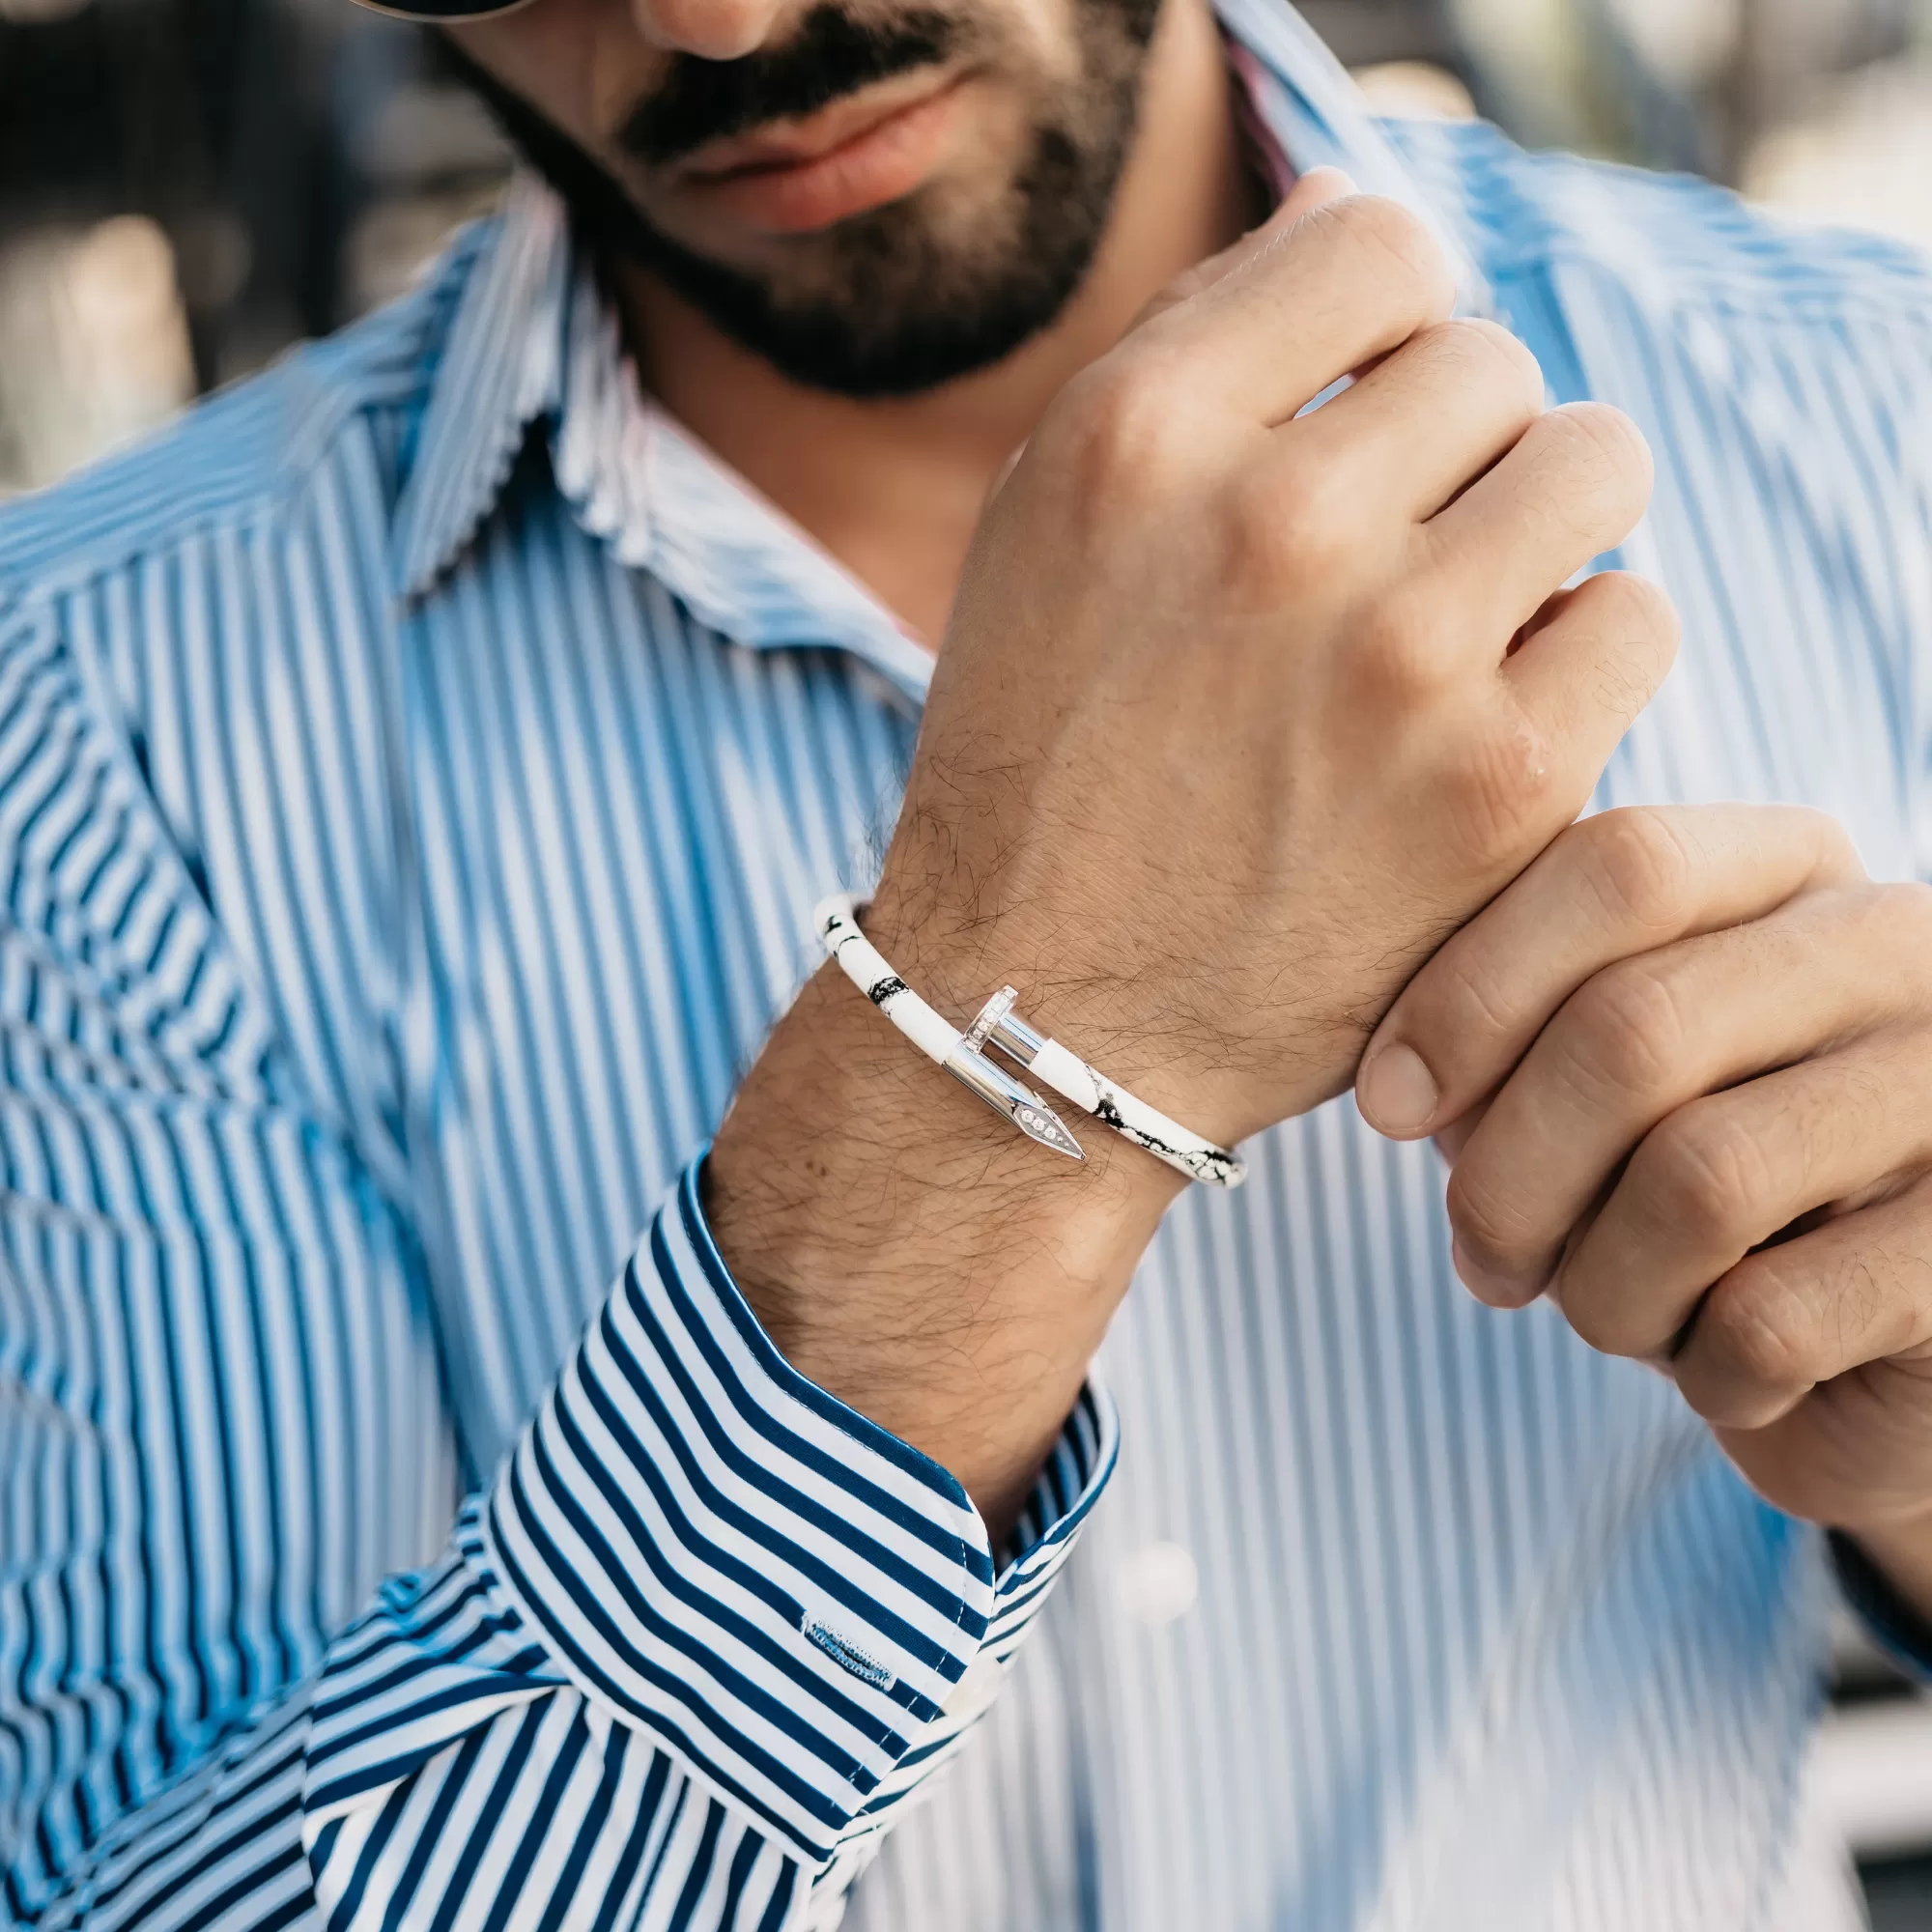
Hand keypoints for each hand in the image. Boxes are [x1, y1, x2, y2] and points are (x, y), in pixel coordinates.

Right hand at [874, 185, 1672, 1149]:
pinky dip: (1580, 652)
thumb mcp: (1047, 525)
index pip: (1373, 243)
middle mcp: (1272, 526)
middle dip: (1454, 441)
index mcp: (1140, 437)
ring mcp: (1396, 657)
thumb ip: (1193, 355)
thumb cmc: (1040, 758)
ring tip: (1467, 607)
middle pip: (1492, 359)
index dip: (1389, 313)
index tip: (1371, 394)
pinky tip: (1496, 705)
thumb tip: (1352, 224)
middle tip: (1399, 542)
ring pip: (1594, 464)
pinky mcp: (1496, 785)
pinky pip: (1635, 619)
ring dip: (1542, 525)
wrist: (1042, 1007)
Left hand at [1356, 803, 1931, 1558]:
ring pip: (1699, 1180)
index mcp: (1794, 873)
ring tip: (1611, 1314)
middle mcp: (1899, 951)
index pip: (1621, 869)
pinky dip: (1702, 1368)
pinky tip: (1719, 1367)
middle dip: (1512, 1175)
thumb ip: (1517, 1037)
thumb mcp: (1607, 1079)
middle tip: (1488, 1258)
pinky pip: (1770, 1318)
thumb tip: (1406, 1089)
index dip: (1471, 993)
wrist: (1888, 1343)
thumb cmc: (1714, 1184)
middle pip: (1634, 1031)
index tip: (1385, 1104)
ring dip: (1603, 1287)